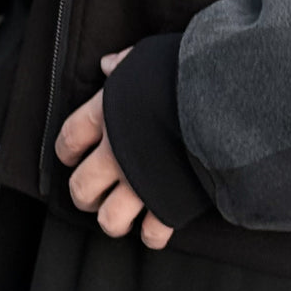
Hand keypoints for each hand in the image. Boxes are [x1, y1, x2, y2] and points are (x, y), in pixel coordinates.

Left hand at [54, 49, 173, 249]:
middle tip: (96, 191)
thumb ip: (125, 63)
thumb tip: (108, 65)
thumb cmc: (185, 72)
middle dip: (85, 194)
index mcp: (106, 115)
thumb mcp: (148, 56)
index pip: (68, 140)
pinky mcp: (169, 204)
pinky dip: (153, 233)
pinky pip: (152, 234)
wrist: (223, 100)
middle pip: (81, 189)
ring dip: (114, 219)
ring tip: (123, 213)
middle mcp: (116, 154)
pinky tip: (157, 224)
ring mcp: (140, 183)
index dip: (67, 150)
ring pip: (110, 220)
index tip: (73, 155)